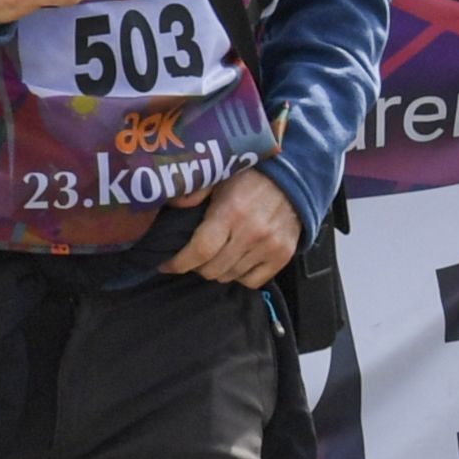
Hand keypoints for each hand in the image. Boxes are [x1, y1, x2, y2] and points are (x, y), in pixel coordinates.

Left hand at [164, 166, 306, 288]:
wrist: (293, 180)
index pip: (200, 250)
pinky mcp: (284, 255)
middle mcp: (251, 232)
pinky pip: (252, 282)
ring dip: (217, 270)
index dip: (178, 263)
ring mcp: (270, 246)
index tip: (165, 265)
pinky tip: (236, 261)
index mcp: (231, 212)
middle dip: (195, 266)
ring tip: (215, 256)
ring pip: (229, 276)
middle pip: (212, 269)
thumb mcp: (219, 176)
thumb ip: (194, 190)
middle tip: (193, 257)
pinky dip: (239, 276)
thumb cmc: (248, 178)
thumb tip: (172, 203)